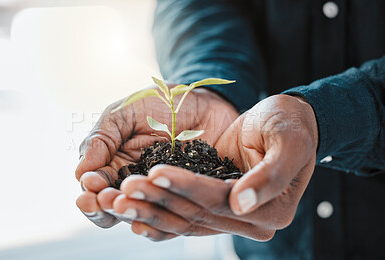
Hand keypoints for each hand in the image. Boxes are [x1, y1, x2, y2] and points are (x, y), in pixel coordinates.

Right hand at [75, 85, 238, 227]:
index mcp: (115, 165)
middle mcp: (135, 184)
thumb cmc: (163, 104)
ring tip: (124, 203)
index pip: (95, 187)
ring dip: (129, 212)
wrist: (206, 103)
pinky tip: (157, 209)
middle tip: (104, 199)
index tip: (91, 184)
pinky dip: (163, 217)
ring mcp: (161, 193)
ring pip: (140, 214)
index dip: (90, 190)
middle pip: (113, 208)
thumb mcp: (126, 113)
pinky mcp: (185, 197)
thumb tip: (79, 173)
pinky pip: (173, 214)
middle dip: (104, 206)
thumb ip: (102, 138)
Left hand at [108, 94, 317, 240]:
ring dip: (150, 209)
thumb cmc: (291, 126)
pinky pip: (184, 217)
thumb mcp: (289, 142)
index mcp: (272, 210)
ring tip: (118, 199)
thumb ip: (270, 175)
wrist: (286, 122)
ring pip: (184, 220)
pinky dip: (158, 215)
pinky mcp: (215, 206)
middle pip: (197, 215)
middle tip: (124, 189)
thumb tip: (239, 203)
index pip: (220, 201)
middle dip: (158, 201)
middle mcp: (250, 220)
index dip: (186, 187)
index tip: (155, 171)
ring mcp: (231, 217)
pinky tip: (133, 212)